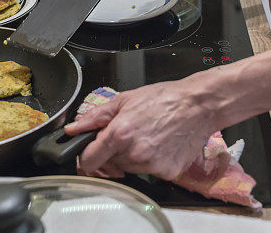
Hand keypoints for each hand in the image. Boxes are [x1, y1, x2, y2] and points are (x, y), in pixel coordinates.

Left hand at [64, 74, 218, 180]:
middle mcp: (134, 153)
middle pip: (109, 164)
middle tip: (126, 134)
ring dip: (130, 156)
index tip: (89, 154)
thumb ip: (95, 116)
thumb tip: (74, 128)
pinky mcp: (166, 172)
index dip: (86, 157)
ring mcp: (151, 165)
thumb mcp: (125, 100)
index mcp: (120, 133)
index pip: (89, 161)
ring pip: (128, 168)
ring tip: (145, 135)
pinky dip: (150, 161)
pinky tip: (158, 144)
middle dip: (112, 152)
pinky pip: (148, 172)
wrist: (196, 106)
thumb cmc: (164, 98)